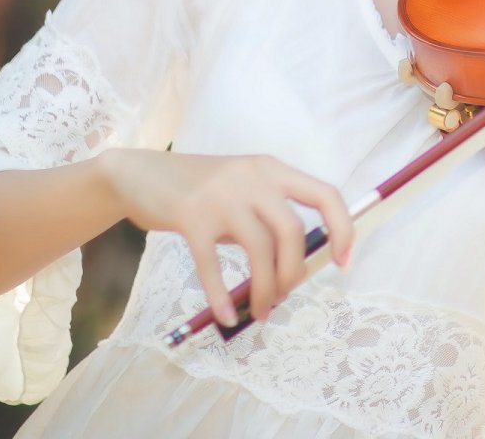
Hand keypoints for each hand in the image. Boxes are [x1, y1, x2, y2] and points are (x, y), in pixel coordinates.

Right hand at [98, 149, 354, 325]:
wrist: (140, 175)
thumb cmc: (200, 191)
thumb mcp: (242, 190)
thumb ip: (268, 219)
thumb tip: (292, 271)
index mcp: (273, 169)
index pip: (326, 194)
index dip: (343, 229)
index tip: (344, 263)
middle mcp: (253, 178)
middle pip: (292, 231)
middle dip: (293, 273)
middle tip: (282, 297)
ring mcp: (221, 196)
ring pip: (259, 249)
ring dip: (264, 289)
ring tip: (260, 312)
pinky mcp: (190, 217)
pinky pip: (212, 264)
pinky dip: (221, 295)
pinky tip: (225, 316)